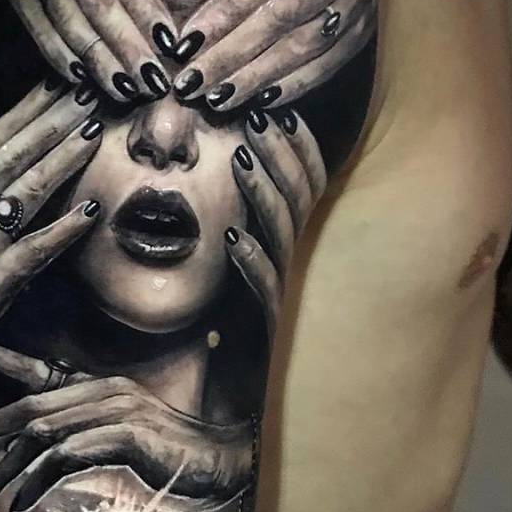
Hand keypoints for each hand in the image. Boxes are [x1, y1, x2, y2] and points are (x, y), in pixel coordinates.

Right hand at [0, 0, 174, 101]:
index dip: (144, 9)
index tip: (169, 41)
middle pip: (95, 4)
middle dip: (125, 47)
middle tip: (152, 80)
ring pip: (67, 21)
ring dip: (97, 59)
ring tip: (125, 89)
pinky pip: (35, 26)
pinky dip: (57, 54)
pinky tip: (82, 78)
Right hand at [0, 81, 103, 357]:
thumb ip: (17, 187)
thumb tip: (58, 139)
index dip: (29, 107)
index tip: (65, 78)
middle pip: (9, 157)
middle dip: (50, 122)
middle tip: (90, 93)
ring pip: (18, 196)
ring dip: (57, 162)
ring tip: (93, 134)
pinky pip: (30, 254)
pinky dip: (59, 233)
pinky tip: (89, 216)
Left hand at [0, 346, 253, 510]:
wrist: (221, 461)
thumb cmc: (176, 454)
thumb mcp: (130, 437)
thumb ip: (96, 434)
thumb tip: (60, 452)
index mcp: (109, 386)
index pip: (47, 383)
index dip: (8, 398)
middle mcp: (110, 391)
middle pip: (38, 407)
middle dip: (1, 434)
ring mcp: (119, 410)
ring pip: (48, 431)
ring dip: (15, 464)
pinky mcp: (127, 435)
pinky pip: (68, 454)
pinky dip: (39, 477)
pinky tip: (26, 498)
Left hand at [173, 0, 376, 112]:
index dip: (222, 15)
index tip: (185, 41)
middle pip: (277, 24)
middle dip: (230, 58)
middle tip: (191, 84)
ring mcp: (356, 6)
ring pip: (301, 50)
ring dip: (257, 79)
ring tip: (217, 99)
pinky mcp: (365, 28)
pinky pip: (330, 63)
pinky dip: (297, 85)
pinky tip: (264, 101)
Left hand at [225, 108, 327, 339]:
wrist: (209, 404)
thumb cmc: (207, 332)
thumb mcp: (215, 264)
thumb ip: (223, 218)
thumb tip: (217, 158)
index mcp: (276, 245)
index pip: (303, 188)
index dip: (298, 149)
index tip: (276, 107)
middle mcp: (281, 265)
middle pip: (295, 201)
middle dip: (279, 155)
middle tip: (260, 115)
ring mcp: (272, 297)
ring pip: (280, 236)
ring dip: (263, 193)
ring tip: (242, 156)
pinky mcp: (258, 332)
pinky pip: (261, 291)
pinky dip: (249, 262)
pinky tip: (232, 239)